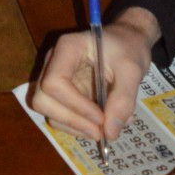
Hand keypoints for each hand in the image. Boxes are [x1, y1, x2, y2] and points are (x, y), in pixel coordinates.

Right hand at [31, 8, 158, 142]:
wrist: (127, 41)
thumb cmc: (128, 48)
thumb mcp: (132, 69)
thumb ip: (123, 100)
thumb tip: (110, 133)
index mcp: (67, 48)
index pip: (54, 81)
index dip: (74, 104)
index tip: (101, 117)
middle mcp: (53, 63)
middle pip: (43, 99)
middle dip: (70, 120)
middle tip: (100, 132)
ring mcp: (54, 78)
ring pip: (47, 111)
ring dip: (73, 127)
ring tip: (103, 130)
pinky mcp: (61, 93)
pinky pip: (58, 116)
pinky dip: (76, 127)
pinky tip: (98, 125)